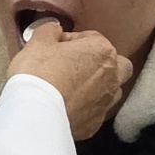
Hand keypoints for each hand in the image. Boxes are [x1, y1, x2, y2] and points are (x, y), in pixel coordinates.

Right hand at [8, 27, 131, 139]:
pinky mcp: (95, 124)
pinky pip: (95, 112)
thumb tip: (53, 30)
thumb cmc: (40, 74)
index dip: (71, 40)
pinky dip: (85, 108)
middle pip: (117, 65)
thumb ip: (49, 31)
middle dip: (101, 63)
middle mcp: (111, 76)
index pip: (91, 38)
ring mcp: (105, 102)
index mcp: (101, 51)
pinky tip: (67, 107)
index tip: (55, 46)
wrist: (36, 114)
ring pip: (111, 90)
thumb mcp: (38, 42)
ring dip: (97, 87)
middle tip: (76, 65)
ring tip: (72, 88)